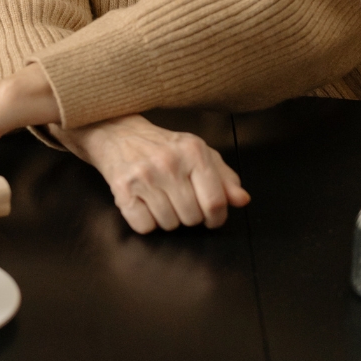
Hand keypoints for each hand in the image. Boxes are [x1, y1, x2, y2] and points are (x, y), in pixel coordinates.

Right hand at [53, 115, 249, 232]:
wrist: (118, 133)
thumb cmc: (162, 146)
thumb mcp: (198, 153)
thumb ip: (224, 177)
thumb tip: (242, 200)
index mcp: (193, 151)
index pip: (216, 203)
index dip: (217, 218)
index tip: (211, 217)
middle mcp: (169, 162)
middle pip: (193, 217)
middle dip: (189, 215)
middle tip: (178, 199)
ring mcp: (144, 176)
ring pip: (169, 225)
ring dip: (167, 218)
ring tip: (160, 198)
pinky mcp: (122, 189)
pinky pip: (145, 227)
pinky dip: (146, 222)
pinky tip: (143, 202)